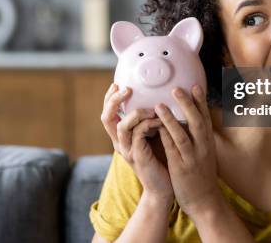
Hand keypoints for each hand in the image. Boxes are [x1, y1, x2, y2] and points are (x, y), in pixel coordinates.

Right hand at [100, 83, 173, 203]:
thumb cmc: (160, 158)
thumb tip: (155, 96)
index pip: (107, 113)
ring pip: (122, 126)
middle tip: (127, 89)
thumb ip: (148, 119)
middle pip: (106, 117)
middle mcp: (119, 143)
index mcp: (120, 136)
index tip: (117, 83)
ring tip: (151, 109)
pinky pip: (138, 135)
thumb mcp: (152, 134)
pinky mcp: (137, 157)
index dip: (109, 98)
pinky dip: (148, 124)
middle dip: (114, 100)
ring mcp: (127, 150)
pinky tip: (159, 121)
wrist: (164, 187)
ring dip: (136, 113)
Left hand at [156, 85, 221, 217]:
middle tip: (177, 88)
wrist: (204, 201)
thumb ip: (200, 136)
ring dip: (171, 118)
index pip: (205, 117)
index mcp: (208, 142)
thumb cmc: (201, 175)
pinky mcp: (181, 168)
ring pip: (183, 134)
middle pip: (197, 121)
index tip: (196, 85)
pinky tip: (156, 127)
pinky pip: (172, 150)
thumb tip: (195, 119)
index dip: (201, 101)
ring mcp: (192, 157)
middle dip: (187, 104)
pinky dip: (165, 137)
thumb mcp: (206, 153)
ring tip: (160, 104)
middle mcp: (203, 147)